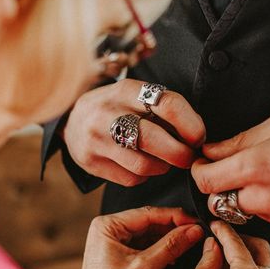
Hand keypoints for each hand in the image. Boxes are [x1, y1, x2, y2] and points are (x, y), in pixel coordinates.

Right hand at [62, 78, 205, 185]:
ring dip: (163, 167)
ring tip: (164, 161)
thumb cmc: (116, 108)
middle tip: (188, 157)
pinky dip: (144, 176)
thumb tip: (197, 135)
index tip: (198, 137)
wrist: (71, 120)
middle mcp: (107, 112)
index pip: (168, 105)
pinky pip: (131, 178)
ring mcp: (96, 139)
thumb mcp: (135, 96)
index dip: (191, 125)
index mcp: (125, 90)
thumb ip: (164, 110)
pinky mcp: (91, 162)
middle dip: (181, 153)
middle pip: (155, 139)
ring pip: (144, 165)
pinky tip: (141, 165)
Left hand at [63, 206, 203, 268]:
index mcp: (108, 226)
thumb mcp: (145, 268)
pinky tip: (174, 254)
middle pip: (149, 221)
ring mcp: (114, 241)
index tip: (194, 221)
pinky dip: (160, 248)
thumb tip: (192, 231)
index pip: (148, 213)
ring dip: (168, 238)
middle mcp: (109, 229)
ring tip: (189, 242)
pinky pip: (144, 244)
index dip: (175, 216)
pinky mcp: (120, 253)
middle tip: (196, 231)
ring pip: (148, 233)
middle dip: (173, 227)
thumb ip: (171, 246)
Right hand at [175, 221, 269, 268]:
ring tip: (220, 257)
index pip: (238, 244)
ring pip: (264, 263)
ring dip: (245, 254)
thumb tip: (211, 248)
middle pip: (260, 248)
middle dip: (240, 238)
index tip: (215, 224)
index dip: (224, 230)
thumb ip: (204, 266)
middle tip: (220, 237)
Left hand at [192, 109, 269, 240]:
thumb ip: (238, 140)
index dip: (199, 173)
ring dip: (257, 198)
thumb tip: (210, 151)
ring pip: (253, 212)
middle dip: (227, 186)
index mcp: (257, 166)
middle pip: (224, 201)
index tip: (203, 167)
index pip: (205, 182)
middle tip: (246, 171)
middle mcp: (267, 198)